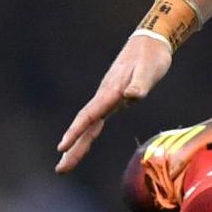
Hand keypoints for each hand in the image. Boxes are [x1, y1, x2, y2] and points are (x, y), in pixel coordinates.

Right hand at [54, 33, 173, 172]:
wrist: (150, 41)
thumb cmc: (152, 56)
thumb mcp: (150, 69)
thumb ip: (141, 83)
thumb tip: (132, 95)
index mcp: (110, 92)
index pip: (89, 116)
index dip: (76, 132)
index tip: (62, 147)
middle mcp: (105, 96)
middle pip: (84, 126)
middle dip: (73, 148)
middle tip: (60, 170)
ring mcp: (107, 98)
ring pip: (88, 125)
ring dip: (77, 144)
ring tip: (65, 164)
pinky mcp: (113, 98)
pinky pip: (96, 120)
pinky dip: (87, 133)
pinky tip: (83, 142)